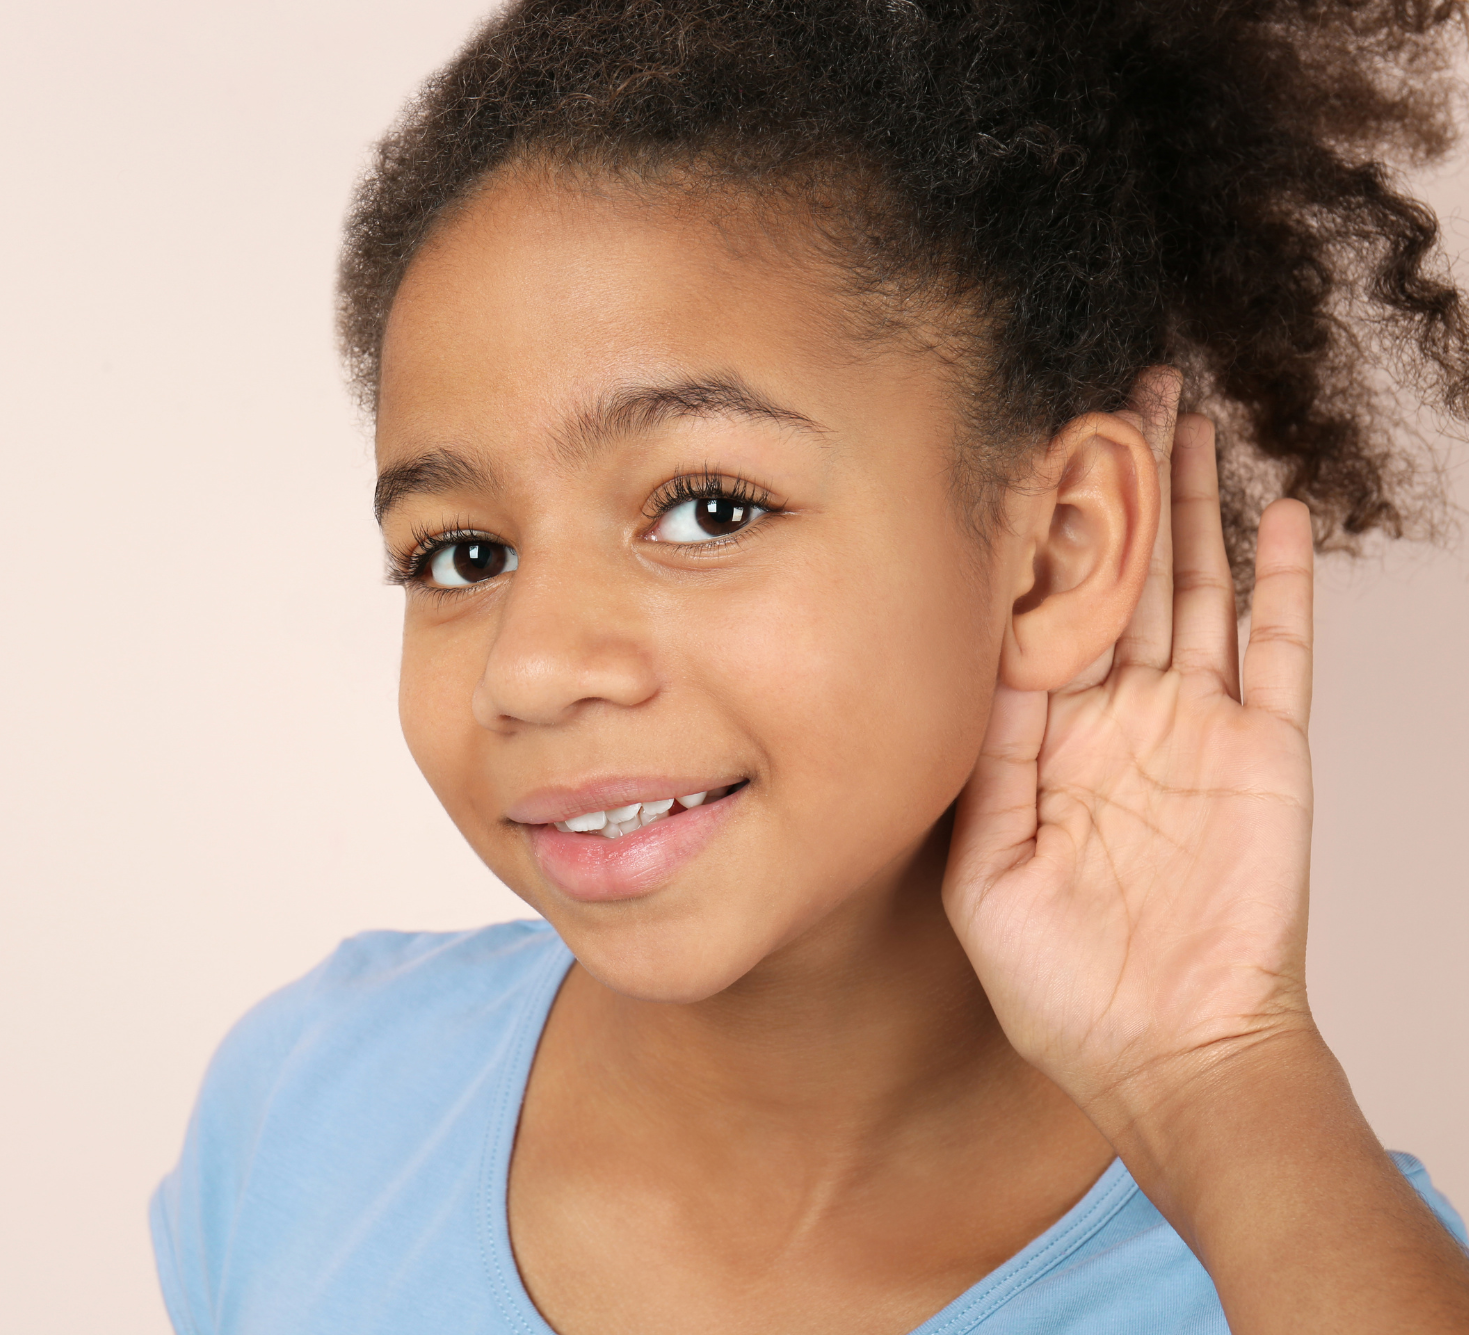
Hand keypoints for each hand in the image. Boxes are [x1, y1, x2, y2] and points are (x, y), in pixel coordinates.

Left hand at [942, 375, 1318, 1130]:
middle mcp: (1119, 716)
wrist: (1167, 1052)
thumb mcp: (987, 872)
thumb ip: (988, 767)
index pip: (1038, 611)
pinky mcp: (1267, 749)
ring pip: (1195, 587)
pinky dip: (1281, 580)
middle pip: (1120, 573)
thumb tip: (980, 666)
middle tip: (1109, 386)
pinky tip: (1270, 510)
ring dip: (1191, 503)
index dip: (1033, 533)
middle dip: (1117, 483)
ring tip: (1183, 412)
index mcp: (1045, 739)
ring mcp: (1197, 726)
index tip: (1018, 450)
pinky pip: (1280, 648)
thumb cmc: (1061, 986)